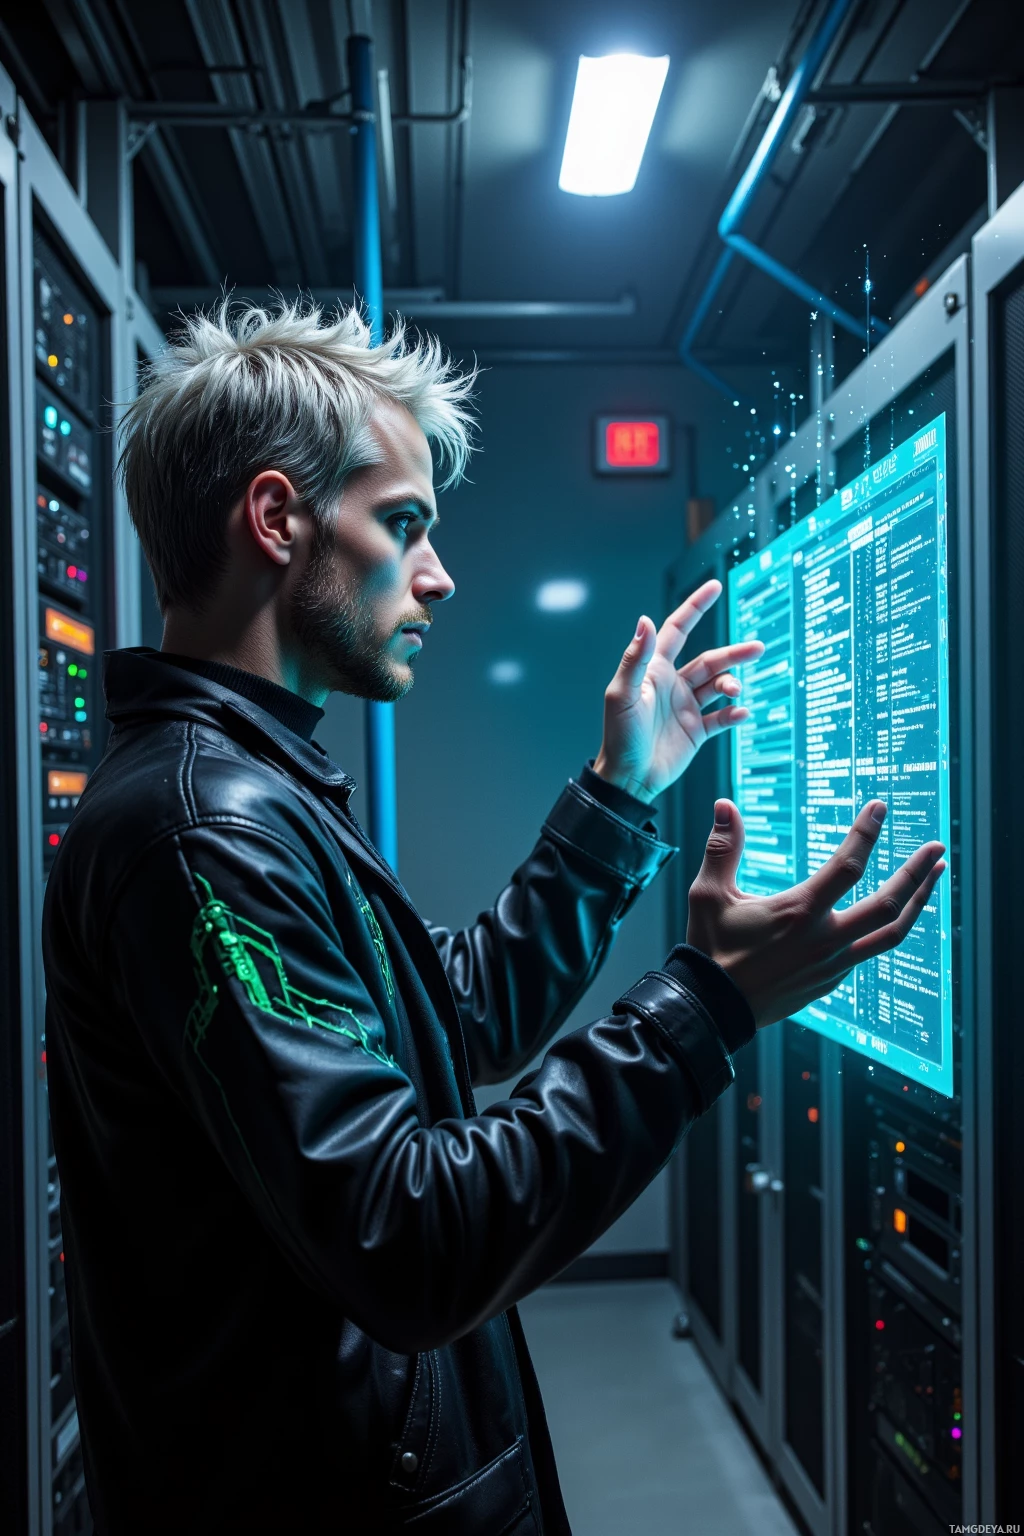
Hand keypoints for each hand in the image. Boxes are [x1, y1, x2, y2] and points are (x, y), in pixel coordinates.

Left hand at [592, 580, 763, 804]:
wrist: (628, 778)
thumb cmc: (619, 735)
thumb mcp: (622, 694)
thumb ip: (636, 659)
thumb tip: (645, 620)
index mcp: (654, 670)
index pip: (678, 630)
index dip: (695, 607)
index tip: (715, 586)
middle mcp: (673, 685)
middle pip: (710, 660)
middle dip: (734, 653)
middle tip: (758, 648)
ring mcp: (686, 707)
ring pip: (718, 686)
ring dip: (732, 684)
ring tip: (736, 692)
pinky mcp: (696, 731)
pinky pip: (722, 718)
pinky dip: (734, 714)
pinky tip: (742, 713)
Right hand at [686, 799, 946, 1029]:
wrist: (712, 1009)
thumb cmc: (711, 950)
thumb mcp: (708, 894)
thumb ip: (723, 848)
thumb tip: (725, 805)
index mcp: (800, 914)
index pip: (848, 867)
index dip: (866, 833)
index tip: (880, 808)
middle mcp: (825, 940)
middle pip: (889, 905)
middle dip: (917, 873)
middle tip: (936, 846)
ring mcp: (833, 965)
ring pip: (892, 934)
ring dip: (918, 902)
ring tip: (933, 878)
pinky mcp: (831, 981)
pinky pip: (868, 952)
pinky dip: (885, 928)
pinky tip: (886, 914)